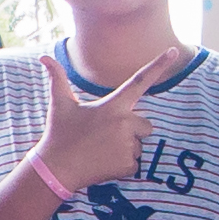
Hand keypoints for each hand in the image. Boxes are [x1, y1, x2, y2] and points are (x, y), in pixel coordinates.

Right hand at [32, 52, 195, 194]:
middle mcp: (124, 123)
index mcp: (112, 105)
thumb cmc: (59, 134)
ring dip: (126, 147)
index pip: (139, 80)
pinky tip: (104, 163)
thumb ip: (57, 78)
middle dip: (132, 130)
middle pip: (145, 124)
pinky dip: (122, 164)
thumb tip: (44, 57)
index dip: (158, 64)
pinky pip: (135, 163)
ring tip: (102, 150)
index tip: (174, 51)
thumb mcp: (59, 104)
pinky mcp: (128, 165)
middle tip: (105, 137)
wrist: (56, 169)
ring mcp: (128, 145)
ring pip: (139, 144)